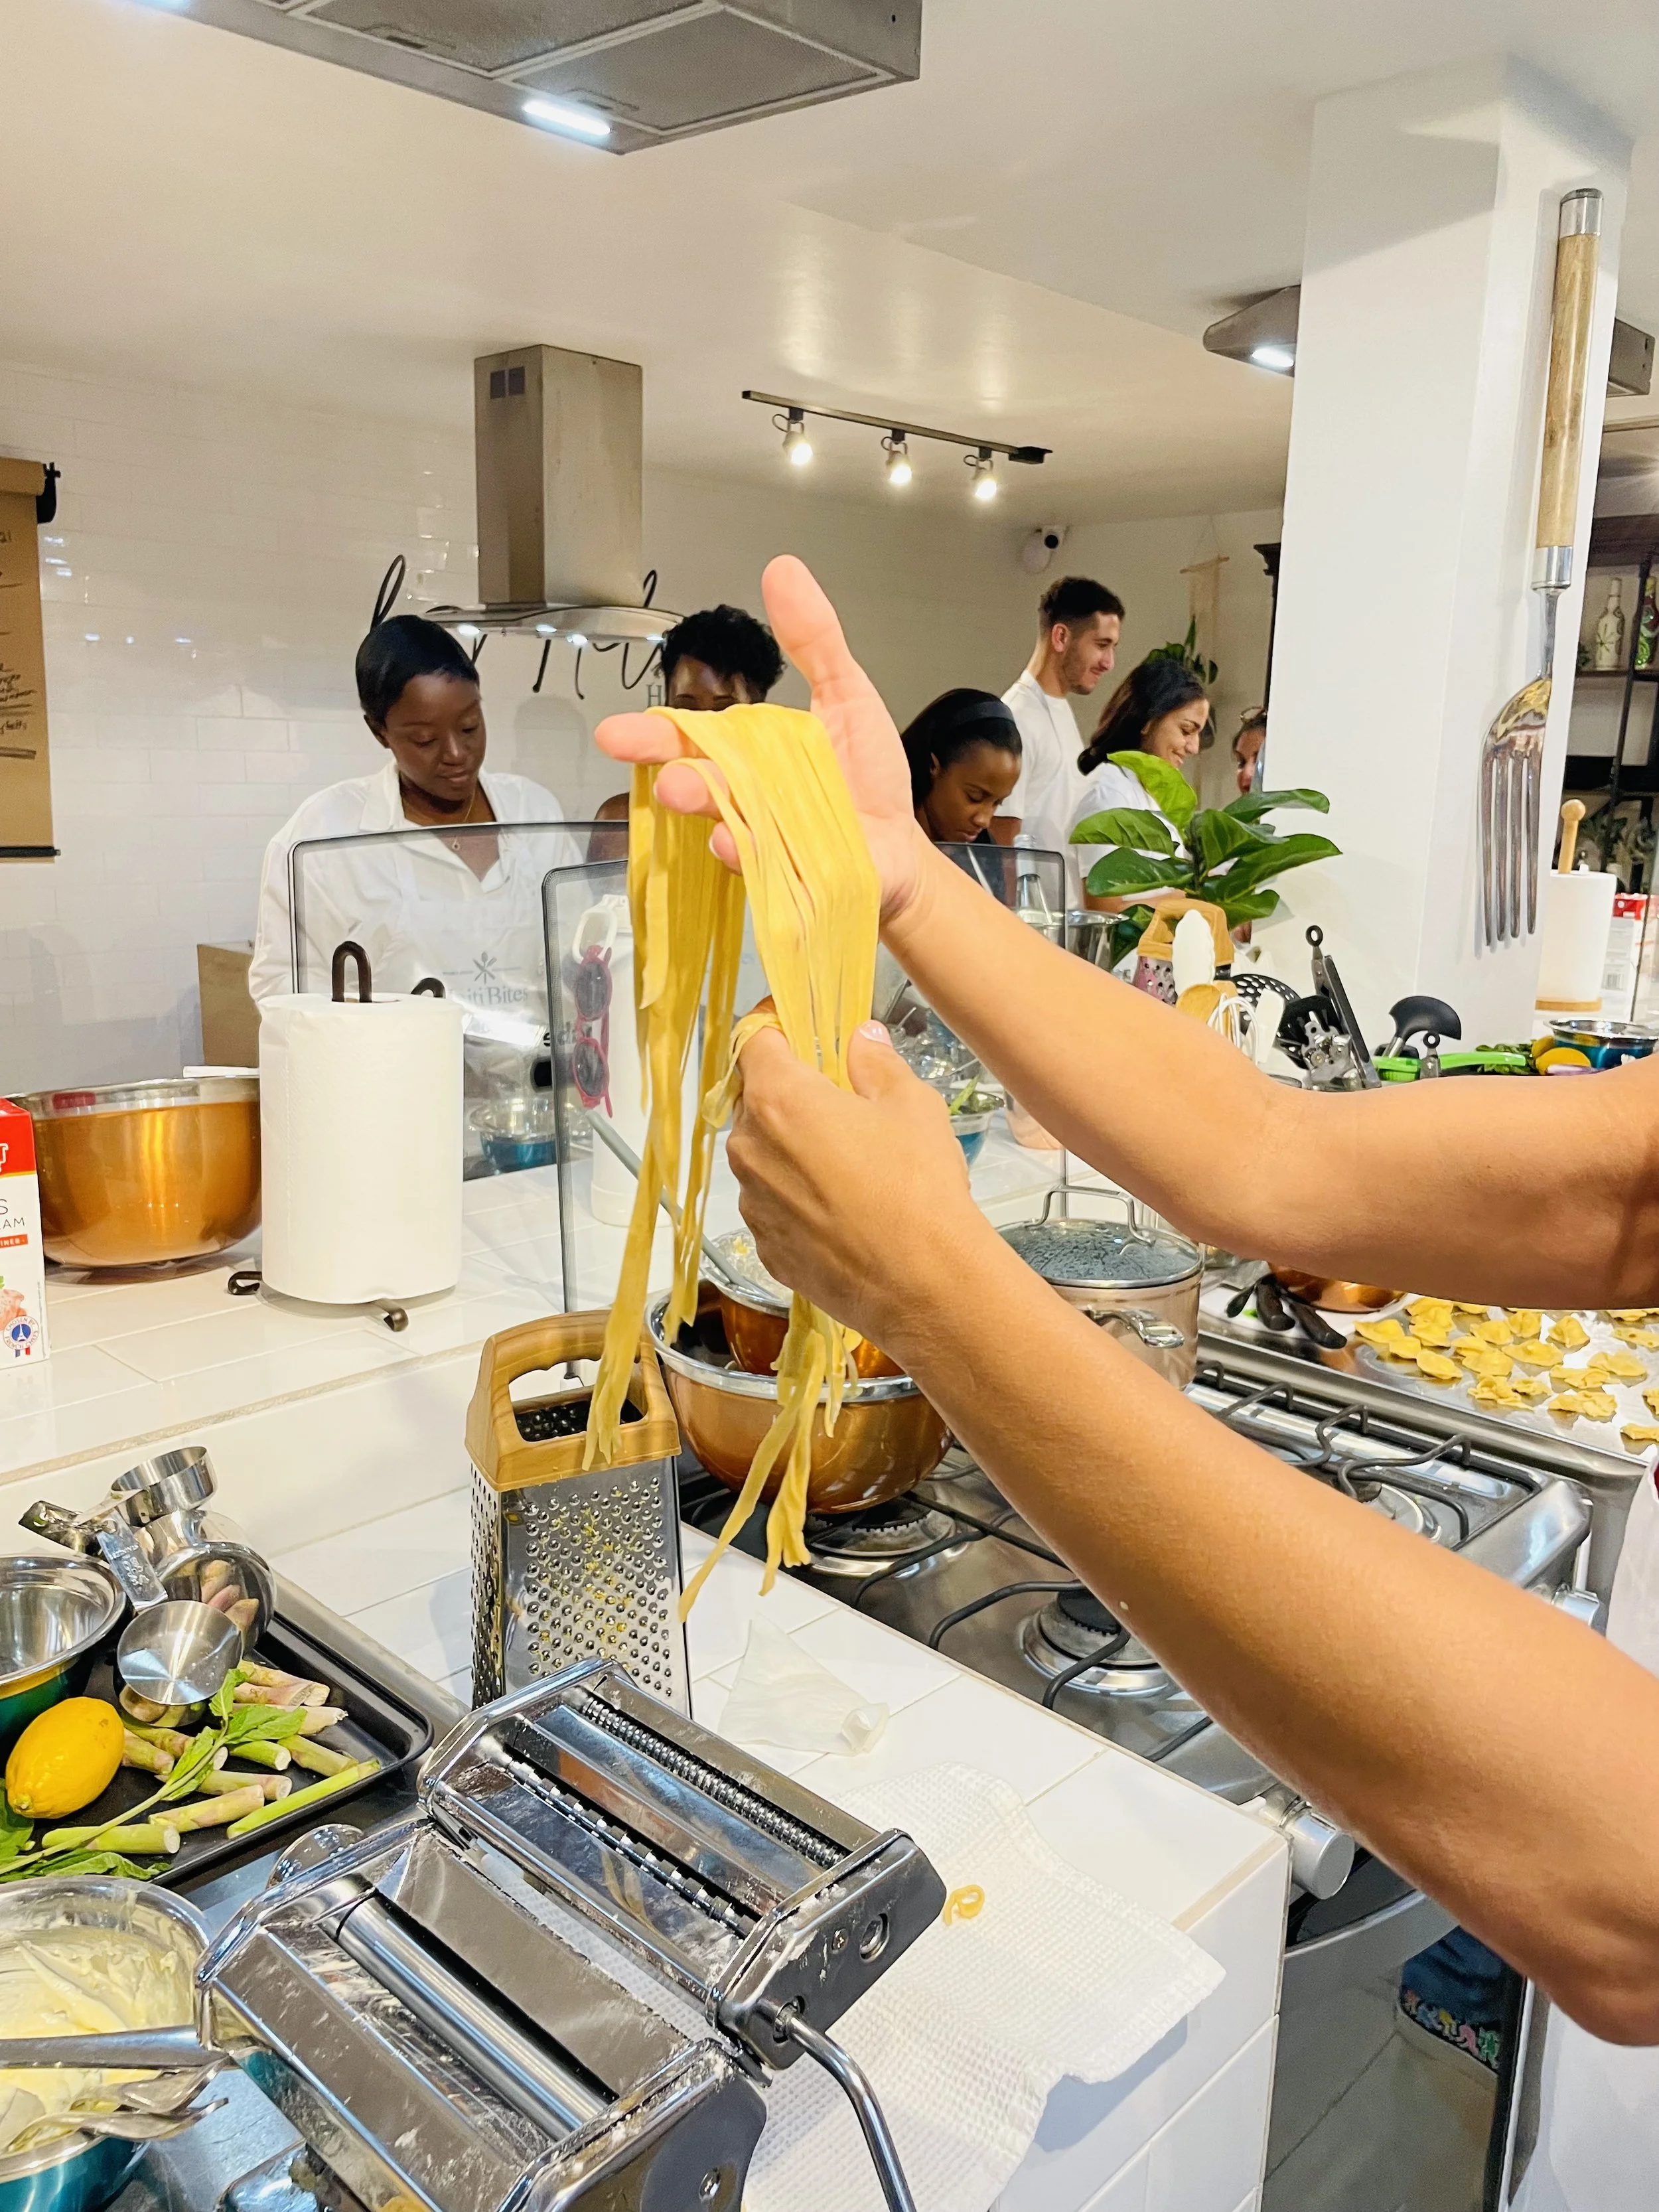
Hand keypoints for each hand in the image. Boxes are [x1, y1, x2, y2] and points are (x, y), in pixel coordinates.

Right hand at [595, 556, 926, 924]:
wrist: (902, 846)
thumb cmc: (864, 778)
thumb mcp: (846, 695)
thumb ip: (814, 641)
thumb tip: (781, 568)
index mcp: (748, 757)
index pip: (693, 742)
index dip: (654, 736)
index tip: (614, 733)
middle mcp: (747, 801)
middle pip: (700, 784)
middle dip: (670, 771)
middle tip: (635, 754)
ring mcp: (768, 845)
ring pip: (727, 826)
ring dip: (704, 808)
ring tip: (680, 791)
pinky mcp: (798, 882)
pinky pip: (766, 871)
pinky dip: (747, 857)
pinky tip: (732, 843)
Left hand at [727, 1019, 994, 1345]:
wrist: (922, 1285)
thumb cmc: (918, 1185)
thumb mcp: (911, 1106)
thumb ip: (877, 1064)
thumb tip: (862, 1038)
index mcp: (779, 1100)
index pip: (754, 1039)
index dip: (773, 1022)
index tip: (794, 1019)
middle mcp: (750, 1149)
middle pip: (756, 1101)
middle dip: (790, 1093)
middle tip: (839, 1100)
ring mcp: (753, 1203)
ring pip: (763, 1156)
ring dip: (792, 1149)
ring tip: (847, 1164)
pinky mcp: (766, 1248)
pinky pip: (774, 1206)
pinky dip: (797, 1198)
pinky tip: (842, 1210)